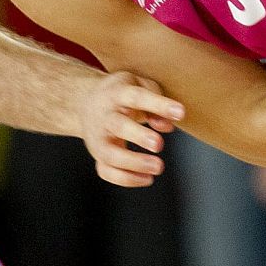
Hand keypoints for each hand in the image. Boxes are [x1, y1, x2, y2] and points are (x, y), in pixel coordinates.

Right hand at [79, 71, 184, 187]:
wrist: (85, 101)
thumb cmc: (122, 94)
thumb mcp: (140, 86)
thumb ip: (157, 103)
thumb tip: (167, 125)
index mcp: (117, 93)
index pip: (137, 97)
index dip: (158, 104)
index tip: (180, 112)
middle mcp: (105, 116)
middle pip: (118, 126)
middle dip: (138, 136)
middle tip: (158, 144)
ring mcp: (98, 137)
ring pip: (110, 154)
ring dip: (134, 163)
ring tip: (158, 167)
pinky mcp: (97, 155)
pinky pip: (106, 171)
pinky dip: (126, 179)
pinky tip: (147, 178)